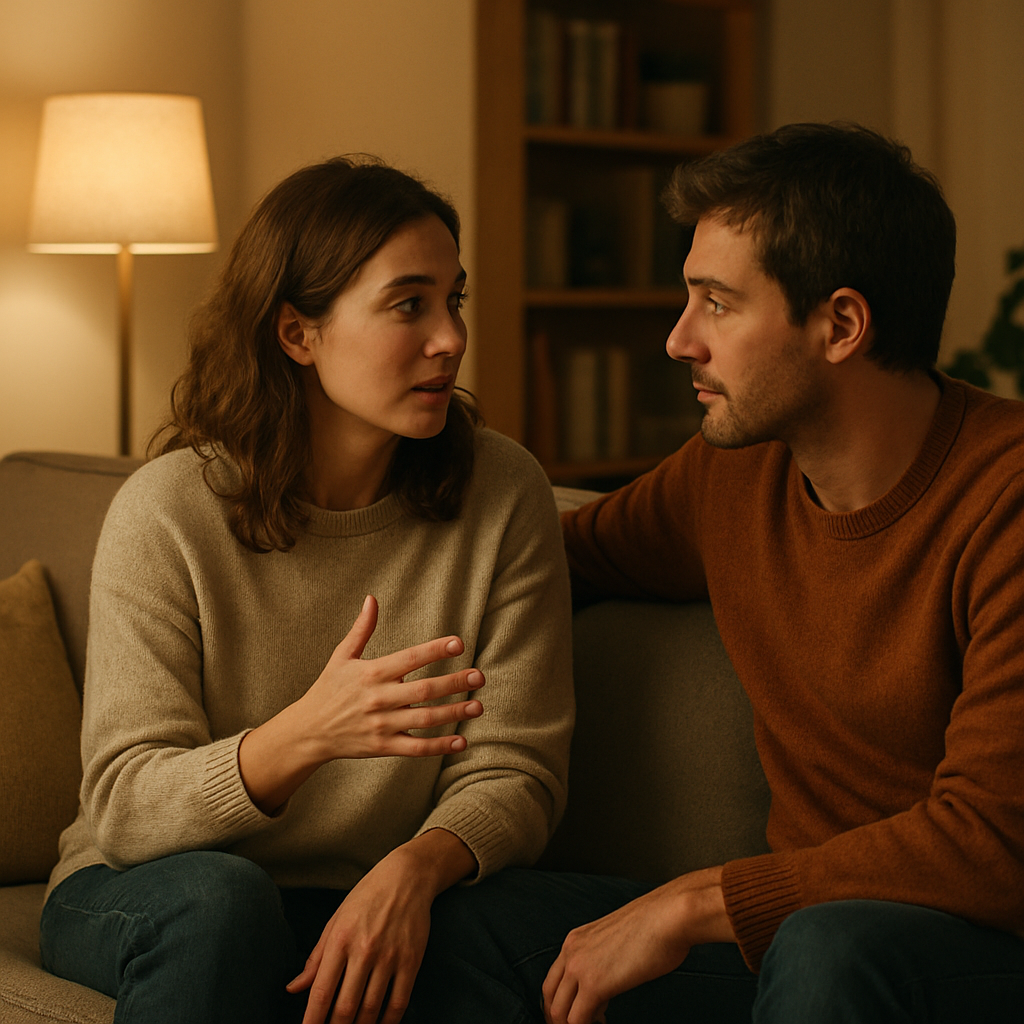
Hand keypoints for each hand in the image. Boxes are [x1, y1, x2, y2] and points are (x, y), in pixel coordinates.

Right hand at [238, 595, 483, 813]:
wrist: (308, 731)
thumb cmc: (328, 689)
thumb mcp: (341, 656)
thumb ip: (361, 629)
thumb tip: (372, 599)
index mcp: (371, 673)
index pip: (408, 659)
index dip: (434, 650)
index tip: (459, 643)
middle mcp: (378, 699)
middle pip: (423, 690)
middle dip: (454, 682)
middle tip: (479, 676)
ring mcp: (381, 725)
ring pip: (424, 719)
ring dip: (453, 712)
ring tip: (477, 706)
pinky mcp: (382, 747)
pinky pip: (415, 747)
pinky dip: (439, 746)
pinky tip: (461, 741)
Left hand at [287, 830, 476, 1023]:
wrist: (407, 877)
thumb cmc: (367, 897)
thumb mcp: (336, 920)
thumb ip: (316, 958)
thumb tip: (293, 988)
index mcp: (340, 940)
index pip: (321, 992)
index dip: (312, 1021)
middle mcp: (364, 950)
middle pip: (345, 1007)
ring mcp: (390, 956)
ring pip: (371, 1009)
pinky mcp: (411, 960)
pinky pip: (399, 1002)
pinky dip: (388, 1022)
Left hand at [542, 868, 732, 1023]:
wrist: (668, 916)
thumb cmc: (654, 926)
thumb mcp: (616, 940)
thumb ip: (603, 958)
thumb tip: (607, 983)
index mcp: (575, 939)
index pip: (552, 978)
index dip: (559, 1002)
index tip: (574, 1014)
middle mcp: (571, 951)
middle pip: (548, 996)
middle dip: (558, 1018)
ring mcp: (579, 967)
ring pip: (558, 1012)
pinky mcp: (595, 985)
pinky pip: (577, 1020)